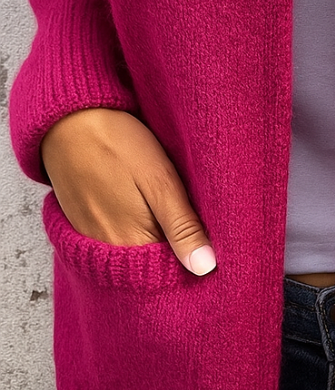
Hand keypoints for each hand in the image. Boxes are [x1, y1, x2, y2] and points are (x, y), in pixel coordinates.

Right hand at [40, 108, 216, 274]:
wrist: (67, 120)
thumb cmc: (118, 145)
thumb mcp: (160, 181)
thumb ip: (182, 227)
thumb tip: (206, 268)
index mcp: (132, 244)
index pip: (174, 269)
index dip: (195, 251)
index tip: (211, 233)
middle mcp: (107, 251)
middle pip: (154, 261)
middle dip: (177, 246)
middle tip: (189, 210)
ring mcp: (91, 238)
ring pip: (137, 249)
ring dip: (157, 236)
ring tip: (163, 204)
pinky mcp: (83, 224)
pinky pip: (117, 237)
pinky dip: (135, 228)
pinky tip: (141, 204)